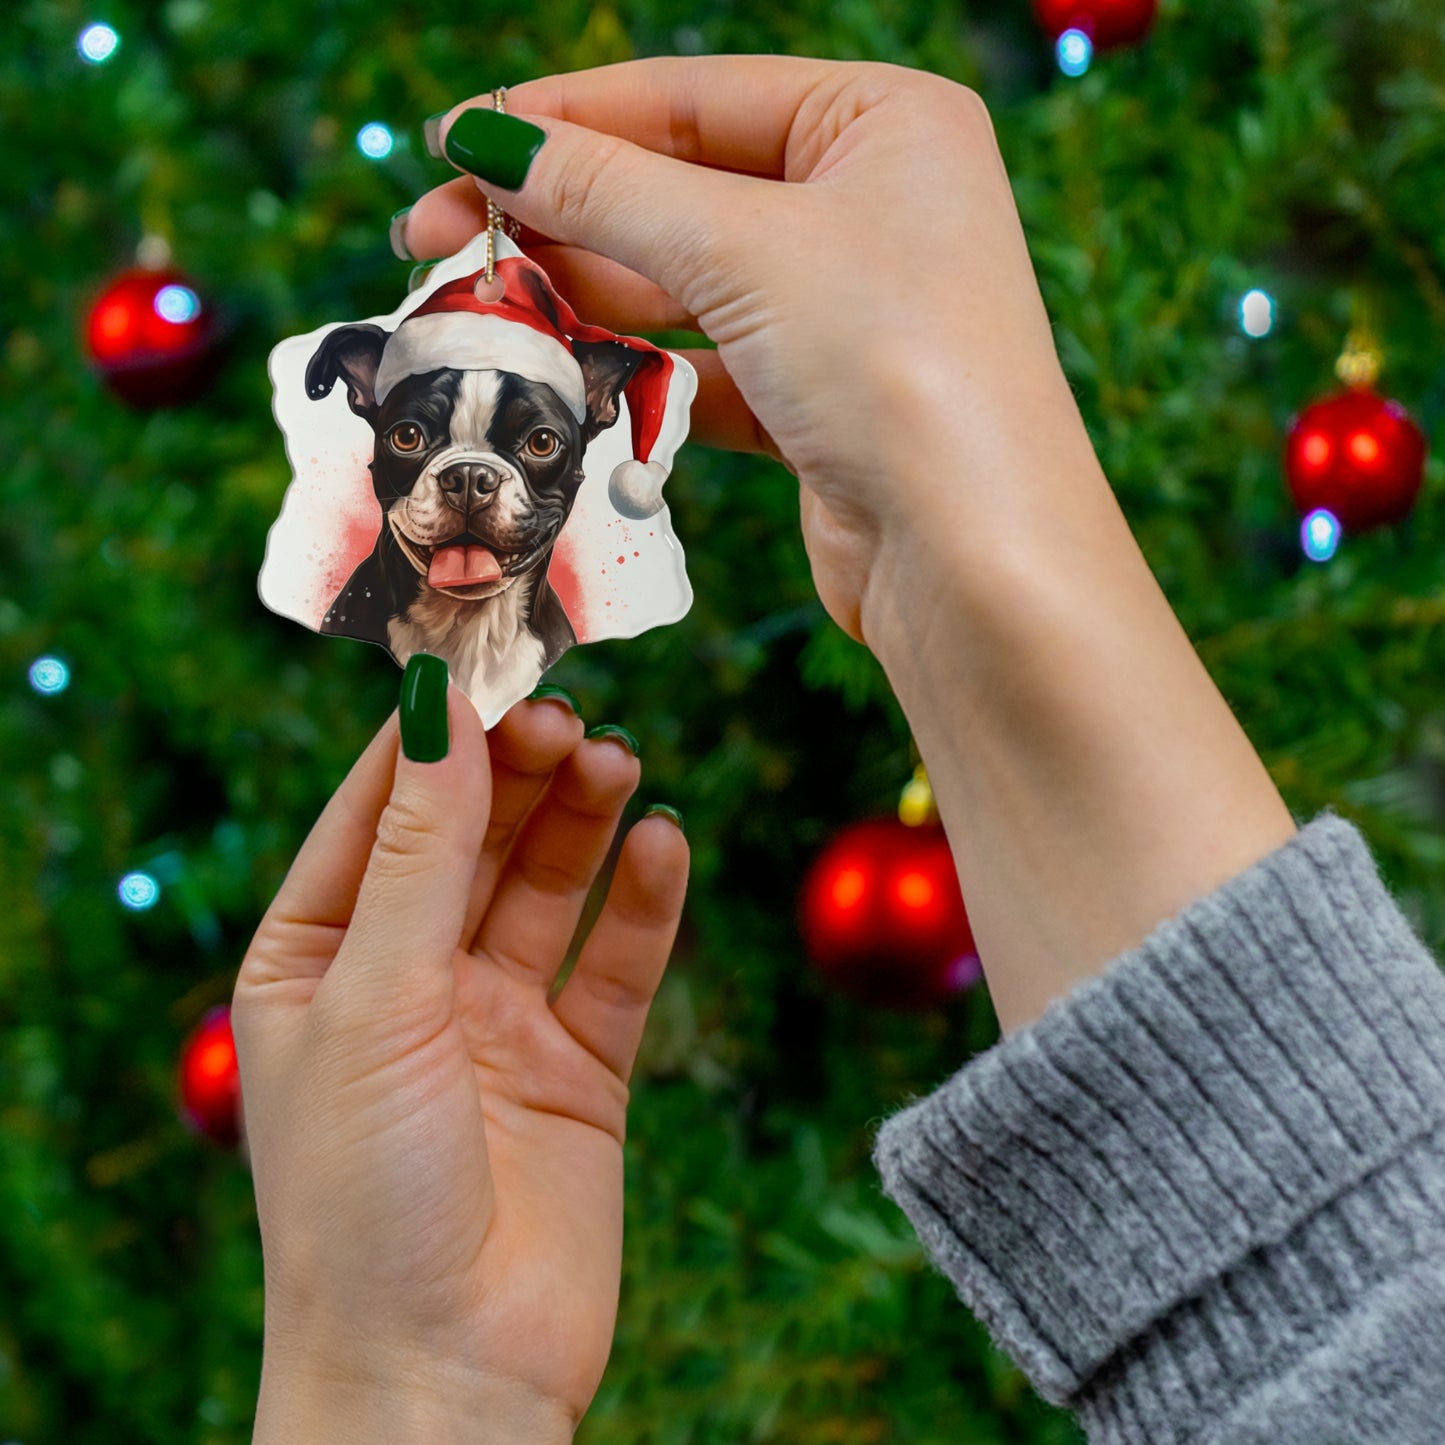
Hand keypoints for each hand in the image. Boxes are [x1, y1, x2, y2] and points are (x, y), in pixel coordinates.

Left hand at [233, 690, 687, 1441]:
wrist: (445, 1379)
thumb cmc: (362, 1199)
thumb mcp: (374, 1000)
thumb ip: (418, 851)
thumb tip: (435, 707)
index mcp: (318, 959)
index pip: (378, 811)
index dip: (434, 736)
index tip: (490, 663)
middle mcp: (408, 980)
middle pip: (473, 837)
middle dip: (519, 772)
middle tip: (570, 717)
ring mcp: (497, 1022)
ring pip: (549, 885)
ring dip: (584, 820)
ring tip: (621, 762)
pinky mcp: (580, 1068)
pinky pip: (617, 962)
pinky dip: (644, 901)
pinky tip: (664, 843)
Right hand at [402, 56, 1095, 644]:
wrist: (972, 558)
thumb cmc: (896, 366)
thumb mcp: (743, 249)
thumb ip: (608, 189)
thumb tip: (488, 140)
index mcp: (882, 121)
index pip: (690, 97)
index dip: (563, 118)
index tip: (453, 143)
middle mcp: (870, 205)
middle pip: (678, 188)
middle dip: (557, 213)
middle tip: (432, 238)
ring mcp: (845, 308)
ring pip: (684, 283)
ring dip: (584, 293)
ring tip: (480, 306)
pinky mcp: (819, 402)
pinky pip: (707, 366)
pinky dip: (639, 370)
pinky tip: (566, 371)